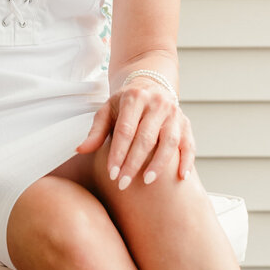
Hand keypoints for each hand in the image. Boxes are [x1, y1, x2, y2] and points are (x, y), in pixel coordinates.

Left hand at [75, 79, 194, 187]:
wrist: (150, 85)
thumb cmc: (124, 103)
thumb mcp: (107, 110)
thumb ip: (96, 131)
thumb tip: (80, 150)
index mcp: (135, 98)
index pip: (125, 130)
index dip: (118, 153)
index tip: (112, 174)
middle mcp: (157, 103)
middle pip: (146, 137)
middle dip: (134, 163)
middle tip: (123, 184)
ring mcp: (174, 113)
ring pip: (169, 141)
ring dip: (159, 163)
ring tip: (147, 181)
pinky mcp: (186, 123)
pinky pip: (189, 143)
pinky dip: (187, 160)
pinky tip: (181, 177)